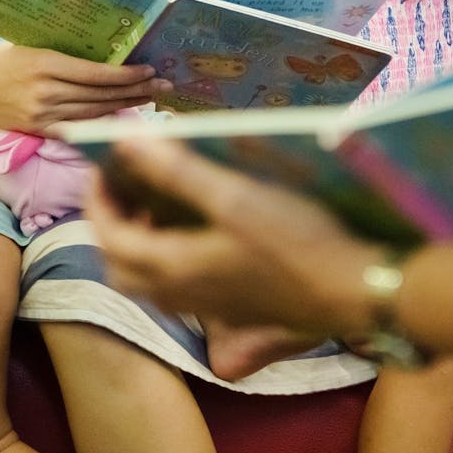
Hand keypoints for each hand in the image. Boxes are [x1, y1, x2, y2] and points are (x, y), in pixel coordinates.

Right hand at [0, 43, 170, 132]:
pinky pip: (78, 128)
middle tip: (162, 85)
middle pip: (101, 95)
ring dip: (125, 106)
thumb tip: (107, 59)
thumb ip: (67, 57)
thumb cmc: (2, 60)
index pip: (97, 74)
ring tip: (150, 99)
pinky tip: (122, 118)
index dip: (126, 75)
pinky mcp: (38, 130)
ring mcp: (42, 114)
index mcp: (46, 64)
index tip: (149, 70)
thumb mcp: (34, 48)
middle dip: (135, 90)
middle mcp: (46, 92)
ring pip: (94, 113)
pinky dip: (101, 123)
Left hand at [85, 138, 383, 334]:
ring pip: (148, 279)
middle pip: (120, 262)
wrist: (354, 290)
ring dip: (139, 242)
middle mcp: (179, 293)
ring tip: (157, 205)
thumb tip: (126, 143)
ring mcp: (207, 306)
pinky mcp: (233, 309)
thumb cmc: (297, 240)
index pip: (109, 233)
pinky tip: (198, 233)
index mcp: (171, 265)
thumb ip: (177, 171)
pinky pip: (178, 287)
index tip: (103, 163)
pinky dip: (168, 257)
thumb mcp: (236, 196)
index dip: (98, 196)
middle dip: (112, 222)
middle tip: (125, 185)